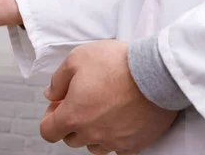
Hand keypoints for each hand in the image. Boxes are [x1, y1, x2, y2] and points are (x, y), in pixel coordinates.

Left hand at [40, 40, 177, 153]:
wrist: (157, 71)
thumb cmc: (116, 63)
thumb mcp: (77, 58)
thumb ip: (58, 79)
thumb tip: (51, 94)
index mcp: (73, 115)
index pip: (47, 132)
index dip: (49, 118)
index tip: (59, 104)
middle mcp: (92, 133)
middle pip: (71, 139)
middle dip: (70, 122)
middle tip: (81, 102)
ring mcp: (115, 141)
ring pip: (94, 145)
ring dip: (92, 131)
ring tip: (102, 110)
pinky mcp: (136, 143)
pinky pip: (118, 149)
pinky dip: (115, 137)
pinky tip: (119, 119)